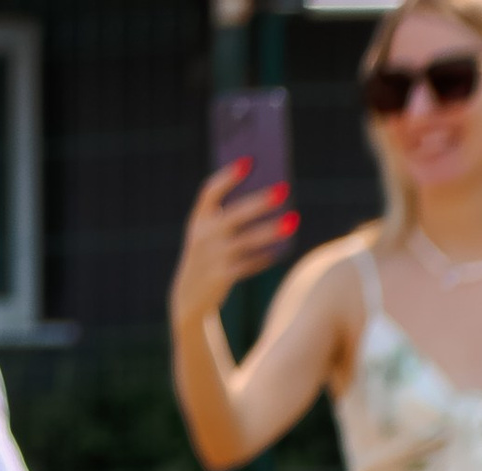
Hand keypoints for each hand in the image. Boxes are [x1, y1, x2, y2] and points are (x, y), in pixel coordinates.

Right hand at [170, 164, 297, 332]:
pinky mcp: (222, 277)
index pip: (210, 192)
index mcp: (199, 219)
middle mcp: (204, 236)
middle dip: (259, 202)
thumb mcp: (208, 233)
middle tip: (284, 189)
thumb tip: (270, 199)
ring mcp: (212, 257)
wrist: (188, 297)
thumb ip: (229, 215)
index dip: (228, 176)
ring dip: (271, 230)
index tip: (249, 161)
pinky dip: (264, 257)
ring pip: (247, 241)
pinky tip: (279, 250)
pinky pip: (248, 265)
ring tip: (293, 219)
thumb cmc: (208, 254)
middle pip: (235, 215)